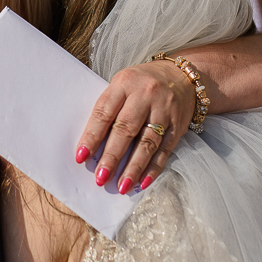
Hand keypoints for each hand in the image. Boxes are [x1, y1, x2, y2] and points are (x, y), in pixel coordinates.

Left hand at [75, 61, 195, 193]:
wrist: (180, 75)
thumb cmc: (141, 83)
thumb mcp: (122, 84)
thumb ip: (109, 108)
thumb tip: (91, 145)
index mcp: (124, 83)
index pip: (105, 112)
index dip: (92, 136)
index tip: (81, 157)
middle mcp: (145, 95)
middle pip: (126, 129)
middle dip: (112, 156)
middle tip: (100, 177)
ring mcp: (164, 110)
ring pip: (147, 142)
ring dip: (133, 167)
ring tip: (122, 186)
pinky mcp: (179, 124)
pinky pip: (165, 150)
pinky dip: (154, 168)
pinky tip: (142, 182)